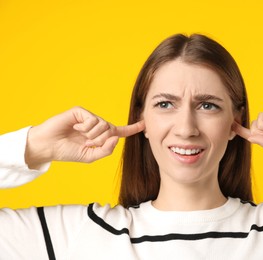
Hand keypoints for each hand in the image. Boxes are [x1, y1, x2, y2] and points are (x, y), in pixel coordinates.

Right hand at [25, 107, 144, 167]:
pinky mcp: (80, 112)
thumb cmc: (68, 151)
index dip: (132, 129)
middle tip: (86, 143)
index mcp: (100, 136)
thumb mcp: (91, 156)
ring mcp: (89, 118)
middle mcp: (96, 125)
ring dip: (92, 135)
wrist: (49, 147)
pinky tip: (75, 129)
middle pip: (112, 130)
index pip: (119, 132)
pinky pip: (93, 120)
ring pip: (104, 125)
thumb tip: (117, 138)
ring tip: (80, 137)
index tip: (144, 124)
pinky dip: (85, 129)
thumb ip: (106, 150)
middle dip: (101, 140)